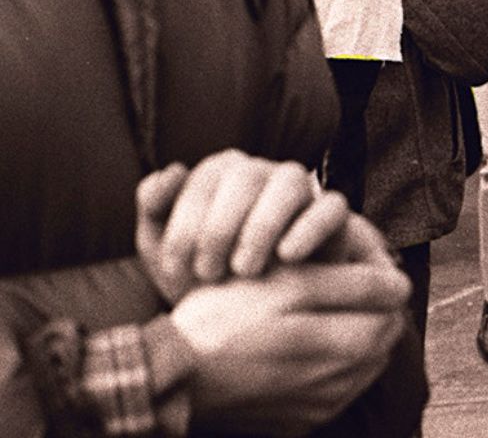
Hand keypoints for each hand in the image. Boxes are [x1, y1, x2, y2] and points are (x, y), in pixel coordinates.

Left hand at [136, 152, 352, 302]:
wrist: (246, 315)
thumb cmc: (200, 275)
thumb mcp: (162, 248)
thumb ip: (153, 208)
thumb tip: (171, 172)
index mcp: (221, 172)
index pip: (204, 179)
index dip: (186, 224)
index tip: (178, 269)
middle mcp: (262, 172)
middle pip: (245, 175)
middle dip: (221, 228)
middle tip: (210, 273)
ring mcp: (301, 190)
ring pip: (290, 183)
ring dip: (263, 226)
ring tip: (245, 270)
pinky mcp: (332, 216)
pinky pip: (331, 207)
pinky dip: (310, 229)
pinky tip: (287, 257)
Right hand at [169, 261, 409, 434]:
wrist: (169, 377)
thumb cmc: (225, 318)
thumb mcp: (287, 284)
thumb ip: (352, 285)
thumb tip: (401, 287)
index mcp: (345, 347)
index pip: (394, 311)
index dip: (382, 285)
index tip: (359, 270)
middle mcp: (340, 385)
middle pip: (380, 340)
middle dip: (369, 312)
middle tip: (335, 289)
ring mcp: (319, 409)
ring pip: (360, 367)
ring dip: (351, 341)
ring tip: (312, 318)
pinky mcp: (297, 424)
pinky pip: (333, 392)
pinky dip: (327, 369)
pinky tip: (296, 351)